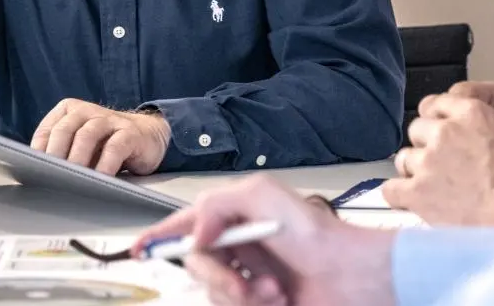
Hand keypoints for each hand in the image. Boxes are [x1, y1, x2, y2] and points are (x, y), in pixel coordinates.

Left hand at [30, 99, 170, 175]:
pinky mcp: (130, 133)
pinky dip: (105, 164)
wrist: (147, 137)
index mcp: (71, 111)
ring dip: (77, 158)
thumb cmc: (105, 145)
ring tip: (72, 178)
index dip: (39, 150)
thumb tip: (37, 176)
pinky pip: (115, 146)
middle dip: (55, 153)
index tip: (33, 170)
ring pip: (88, 134)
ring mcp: (111, 120)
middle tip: (49, 175)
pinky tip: (99, 178)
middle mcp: (88, 111)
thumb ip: (62, 154)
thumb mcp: (80, 146)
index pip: (48, 129)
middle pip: (65, 128)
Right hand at [133, 175, 397, 305]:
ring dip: (243, 296)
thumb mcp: (265, 198)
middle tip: (243, 283)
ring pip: (216, 293)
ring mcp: (251, 276)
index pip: (189, 222)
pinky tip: (279, 301)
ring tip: (274, 292)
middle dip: (218, 277)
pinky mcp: (260, 303)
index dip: (161, 235)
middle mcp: (241, 245)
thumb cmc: (320, 236)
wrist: (353, 279)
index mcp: (238, 215)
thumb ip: (220, 203)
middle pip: (199, 265)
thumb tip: (195, 230)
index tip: (140, 249)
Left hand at [382, 94, 493, 225]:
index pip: (437, 103)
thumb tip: (484, 117)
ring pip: (404, 158)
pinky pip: (391, 189)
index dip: (438, 120)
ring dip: (415, 169)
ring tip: (432, 184)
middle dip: (427, 144)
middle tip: (443, 163)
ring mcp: (428, 162)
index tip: (443, 132)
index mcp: (471, 112)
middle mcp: (444, 132)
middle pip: (417, 129)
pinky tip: (412, 200)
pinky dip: (399, 194)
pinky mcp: (418, 193)